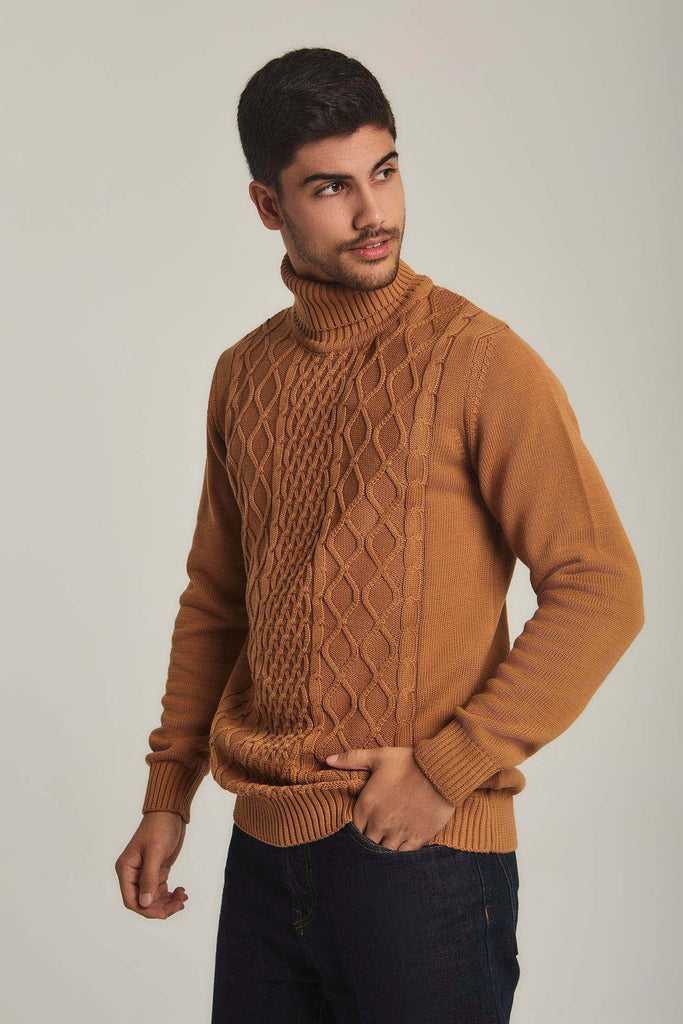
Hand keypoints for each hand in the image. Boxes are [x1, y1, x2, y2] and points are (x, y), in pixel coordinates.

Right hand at [115, 811, 188, 918]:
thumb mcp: (155, 852)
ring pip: (153, 898)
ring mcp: (145, 873)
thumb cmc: (159, 827)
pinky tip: (181, 892)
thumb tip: (145, 903)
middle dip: (161, 907)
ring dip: (168, 901)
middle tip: (180, 905)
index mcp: (126, 869)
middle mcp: (133, 874)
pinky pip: (161, 890)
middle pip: (144, 901)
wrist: (170, 812)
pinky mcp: (157, 870)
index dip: (147, 910)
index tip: (165, 913)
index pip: (131, 900)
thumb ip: (149, 878)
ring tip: (183, 898)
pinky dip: (170, 894)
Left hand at [325, 746, 455, 849]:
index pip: (352, 830)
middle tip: (374, 837)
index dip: (355, 830)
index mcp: (366, 805)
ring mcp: (398, 833)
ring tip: (386, 843)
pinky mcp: (417, 838)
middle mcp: (379, 823)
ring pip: (383, 852)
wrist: (441, 771)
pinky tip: (401, 846)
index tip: (361, 827)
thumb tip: (327, 759)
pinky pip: (403, 855)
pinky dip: (400, 853)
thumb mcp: (378, 756)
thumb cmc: (409, 762)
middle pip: (366, 844)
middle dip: (368, 842)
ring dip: (384, 848)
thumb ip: (351, 759)